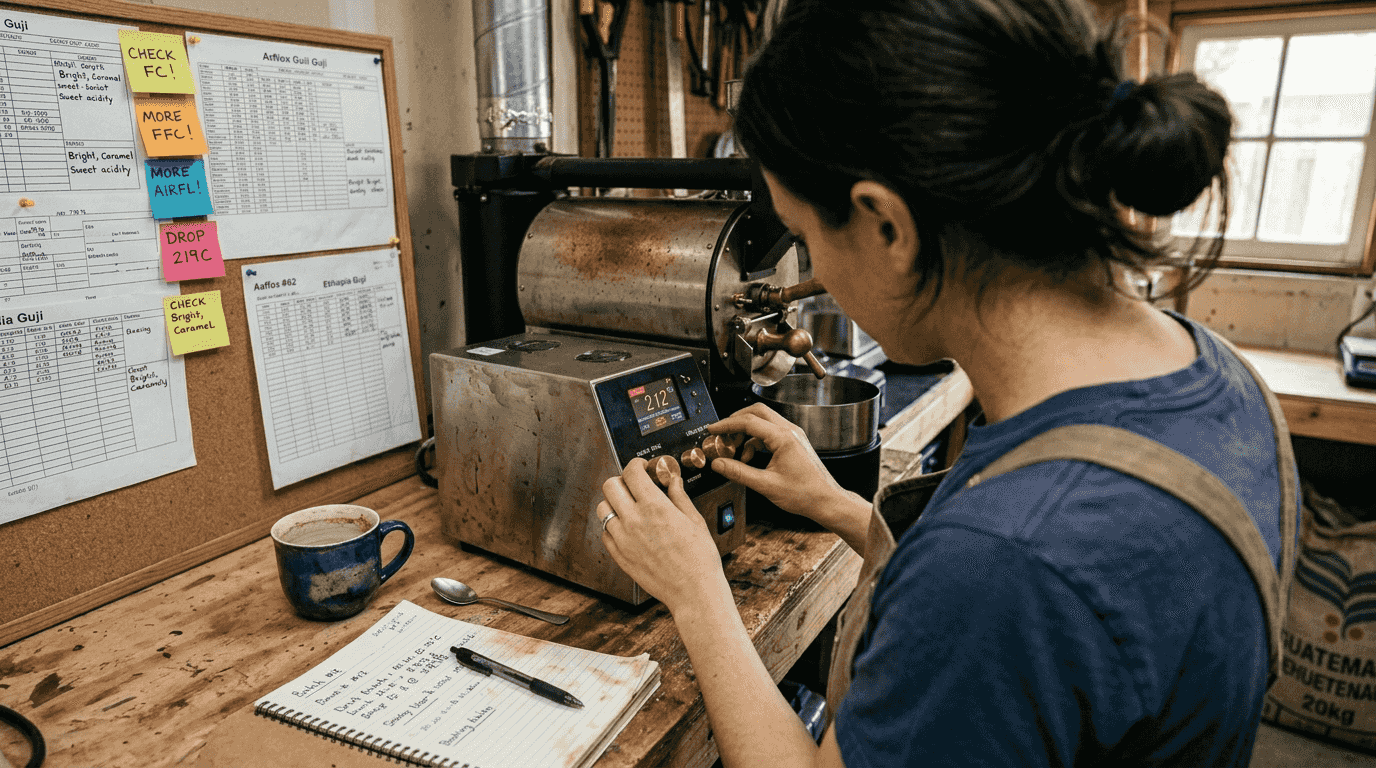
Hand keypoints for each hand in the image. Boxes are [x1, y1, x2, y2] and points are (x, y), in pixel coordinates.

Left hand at [598, 458, 732, 615]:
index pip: (632, 473)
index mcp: (655, 507)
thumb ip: (679, 497)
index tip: (642, 467)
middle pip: (610, 485)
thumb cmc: (699, 559)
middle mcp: (634, 520)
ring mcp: (623, 539)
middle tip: (633, 485)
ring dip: (614, 503)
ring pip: (602, 508)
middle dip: (622, 480)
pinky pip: (605, 533)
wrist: (693, 592)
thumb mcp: (694, 520)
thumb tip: (673, 481)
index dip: (636, 465)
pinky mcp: (619, 556)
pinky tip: (628, 528)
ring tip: (628, 506)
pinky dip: (613, 526)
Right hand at [708, 403, 863, 529]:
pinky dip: (755, 441)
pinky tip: (750, 457)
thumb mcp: (766, 485)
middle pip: (756, 412)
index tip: (713, 430)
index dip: (727, 424)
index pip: (749, 421)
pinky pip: (770, 432)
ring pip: (763, 421)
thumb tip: (719, 464)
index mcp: (783, 438)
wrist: (826, 501)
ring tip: (736, 451)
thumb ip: (739, 473)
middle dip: (736, 421)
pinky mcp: (793, 442)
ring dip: (746, 432)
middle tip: (722, 434)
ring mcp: (793, 435)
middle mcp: (790, 431)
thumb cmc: (805, 494)